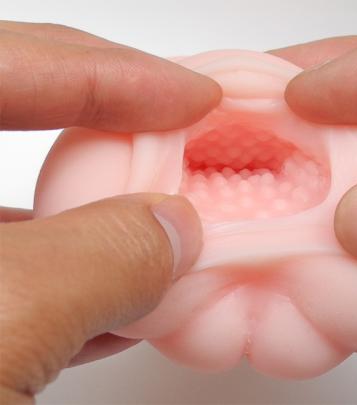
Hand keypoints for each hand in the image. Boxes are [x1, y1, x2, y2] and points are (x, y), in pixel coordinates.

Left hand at [0, 21, 218, 402]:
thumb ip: (96, 263)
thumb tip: (173, 228)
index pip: (5, 62)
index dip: (116, 72)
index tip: (195, 92)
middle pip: (6, 108)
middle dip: (109, 121)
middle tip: (182, 129)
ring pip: (12, 203)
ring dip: (99, 211)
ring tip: (166, 216)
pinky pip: (3, 272)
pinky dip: (67, 280)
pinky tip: (117, 304)